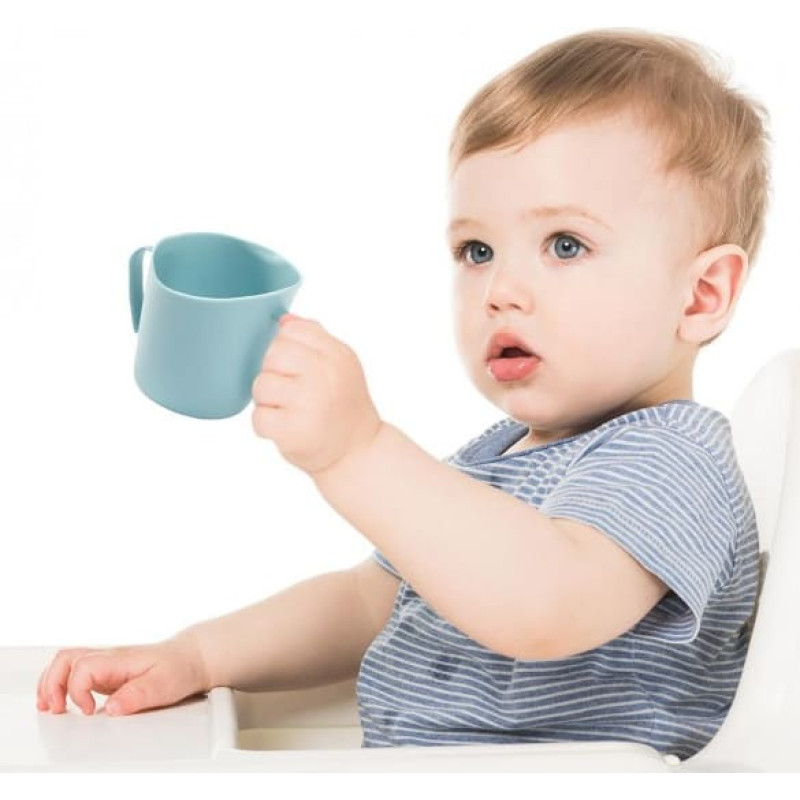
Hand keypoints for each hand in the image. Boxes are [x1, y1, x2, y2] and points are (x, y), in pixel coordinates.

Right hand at [36, 636, 209, 715]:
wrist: (191, 658)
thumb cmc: (179, 668)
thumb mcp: (164, 684)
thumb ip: (137, 696)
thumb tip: (111, 708)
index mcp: (120, 659)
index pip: (84, 667)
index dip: (77, 691)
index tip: (89, 711)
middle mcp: (108, 658)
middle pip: (66, 658)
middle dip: (52, 684)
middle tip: (57, 710)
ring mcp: (105, 663)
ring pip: (65, 661)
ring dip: (50, 683)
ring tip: (49, 707)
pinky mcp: (105, 672)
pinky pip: (72, 671)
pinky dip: (58, 684)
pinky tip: (56, 701)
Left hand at [251, 314, 382, 475]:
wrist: (358, 453)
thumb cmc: (344, 408)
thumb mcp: (342, 367)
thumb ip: (316, 339)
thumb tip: (284, 320)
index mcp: (338, 355)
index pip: (293, 331)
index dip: (286, 349)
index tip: (297, 368)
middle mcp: (325, 375)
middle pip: (272, 354)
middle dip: (273, 373)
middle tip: (290, 392)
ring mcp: (308, 402)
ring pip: (261, 385)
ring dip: (267, 402)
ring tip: (288, 412)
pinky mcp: (293, 430)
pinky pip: (258, 417)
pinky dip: (266, 426)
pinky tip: (285, 429)